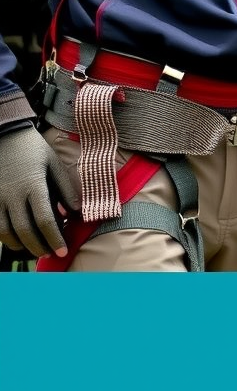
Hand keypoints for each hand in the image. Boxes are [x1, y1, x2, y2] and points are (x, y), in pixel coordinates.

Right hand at [0, 124, 79, 258]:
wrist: (5, 136)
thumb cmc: (34, 150)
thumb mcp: (54, 164)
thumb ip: (65, 189)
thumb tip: (75, 213)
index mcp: (33, 186)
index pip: (44, 221)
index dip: (54, 239)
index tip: (64, 250)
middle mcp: (12, 196)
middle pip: (25, 232)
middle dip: (40, 247)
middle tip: (52, 254)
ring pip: (6, 233)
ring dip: (22, 245)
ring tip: (37, 248)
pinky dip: (6, 237)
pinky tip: (18, 239)